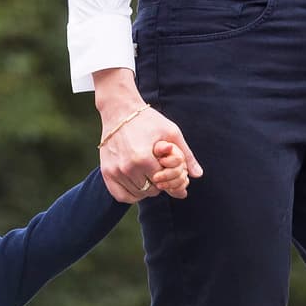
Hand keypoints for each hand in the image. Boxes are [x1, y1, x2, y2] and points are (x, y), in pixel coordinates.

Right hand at [93, 68, 201, 203]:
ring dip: (145, 188)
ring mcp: (114, 171)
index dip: (169, 176)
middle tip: (158, 169)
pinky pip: (120, 196)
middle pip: (151, 190)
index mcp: (143, 159)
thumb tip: (198, 175)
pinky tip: (137, 183)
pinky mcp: (106, 172)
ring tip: (147, 173)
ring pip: (137, 194)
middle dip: (158, 182)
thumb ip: (186, 155)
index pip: (163, 182)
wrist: (119, 110)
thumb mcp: (171, 132)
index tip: (167, 166)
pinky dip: (130, 194)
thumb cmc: (147, 120)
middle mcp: (127, 168)